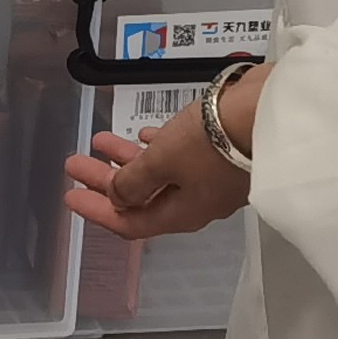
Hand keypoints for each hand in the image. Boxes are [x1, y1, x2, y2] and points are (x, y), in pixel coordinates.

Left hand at [61, 91, 252, 242]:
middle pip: (140, 197)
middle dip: (105, 180)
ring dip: (127, 159)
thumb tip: (118, 198)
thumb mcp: (162, 162)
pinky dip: (156, 147)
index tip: (69, 196)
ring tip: (99, 139)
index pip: (130, 223)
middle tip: (75, 163)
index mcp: (181, 213)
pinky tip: (143, 133)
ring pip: (158, 174)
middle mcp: (195, 201)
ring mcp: (210, 177)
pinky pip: (178, 155)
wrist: (268, 114)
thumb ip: (134, 181)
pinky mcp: (220, 152)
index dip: (97, 211)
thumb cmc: (210, 141)